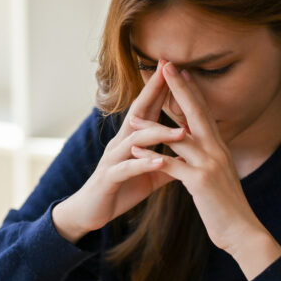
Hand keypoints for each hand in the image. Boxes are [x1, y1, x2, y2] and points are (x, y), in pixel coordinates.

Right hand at [52, 60, 186, 242]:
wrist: (89, 213)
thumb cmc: (120, 190)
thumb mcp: (149, 176)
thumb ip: (168, 163)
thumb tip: (191, 155)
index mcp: (131, 139)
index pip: (147, 108)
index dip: (160, 88)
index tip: (175, 68)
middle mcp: (120, 143)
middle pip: (138, 112)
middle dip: (154, 91)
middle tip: (169, 71)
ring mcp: (113, 159)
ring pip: (136, 141)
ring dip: (159, 133)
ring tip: (182, 130)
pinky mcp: (109, 178)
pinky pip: (128, 168)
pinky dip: (144, 164)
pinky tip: (161, 161)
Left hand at [130, 62, 280, 279]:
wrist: (242, 231)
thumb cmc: (226, 205)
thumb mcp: (217, 174)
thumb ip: (207, 156)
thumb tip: (195, 142)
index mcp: (219, 147)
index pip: (203, 111)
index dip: (190, 90)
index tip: (178, 70)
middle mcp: (217, 150)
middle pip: (196, 112)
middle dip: (179, 89)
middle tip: (165, 66)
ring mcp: (209, 164)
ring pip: (179, 137)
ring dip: (154, 126)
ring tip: (133, 116)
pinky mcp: (200, 182)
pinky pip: (172, 165)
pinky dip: (152, 156)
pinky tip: (134, 152)